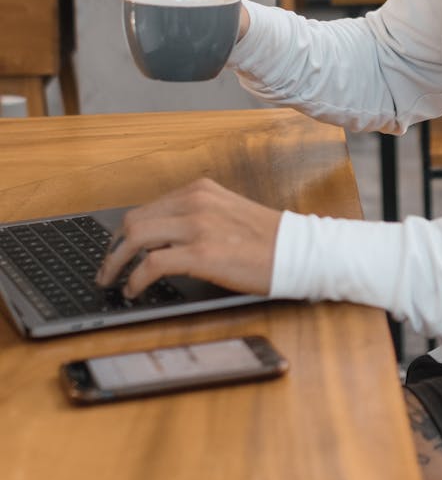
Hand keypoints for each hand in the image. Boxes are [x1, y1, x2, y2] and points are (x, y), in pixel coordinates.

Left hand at [95, 179, 281, 297]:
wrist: (295, 251)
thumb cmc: (266, 239)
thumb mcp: (226, 212)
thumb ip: (195, 217)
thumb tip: (162, 240)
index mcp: (200, 190)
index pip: (148, 208)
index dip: (126, 233)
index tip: (118, 249)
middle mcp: (195, 202)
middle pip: (134, 220)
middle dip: (114, 247)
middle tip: (108, 268)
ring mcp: (198, 226)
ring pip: (136, 238)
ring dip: (116, 263)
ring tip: (113, 280)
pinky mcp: (201, 253)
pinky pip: (152, 264)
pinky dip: (135, 279)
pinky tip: (134, 289)